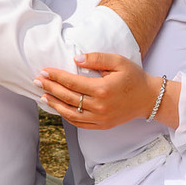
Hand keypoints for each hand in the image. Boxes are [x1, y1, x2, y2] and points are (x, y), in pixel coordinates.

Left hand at [35, 53, 168, 129]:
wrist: (148, 99)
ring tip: (43, 96)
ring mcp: (100, 118)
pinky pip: (79, 123)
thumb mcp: (118, 62)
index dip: (56, 76)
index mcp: (102, 89)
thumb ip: (96, 58)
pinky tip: (58, 108)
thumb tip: (75, 59)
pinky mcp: (101, 125)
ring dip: (54, 104)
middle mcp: (99, 106)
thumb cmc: (134, 77)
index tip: (44, 71)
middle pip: (68, 97)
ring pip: (70, 113)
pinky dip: (66, 116)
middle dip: (50, 88)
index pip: (72, 82)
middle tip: (37, 81)